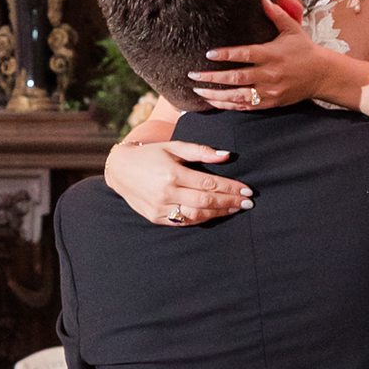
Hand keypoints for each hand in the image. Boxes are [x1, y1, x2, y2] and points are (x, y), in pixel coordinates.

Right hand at [103, 134, 251, 228]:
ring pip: (196, 215)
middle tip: (248, 202)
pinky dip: (201, 219)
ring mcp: (160, 208)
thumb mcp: (174, 146)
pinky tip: (215, 214)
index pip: (209, 183)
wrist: (120, 169)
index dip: (230, 188)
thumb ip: (201, 151)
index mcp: (172, 173)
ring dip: (219, 213)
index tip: (247, 190)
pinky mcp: (156, 218)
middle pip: (206, 201)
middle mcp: (166, 192)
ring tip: (236, 209)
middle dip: (230, 202)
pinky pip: (183, 222)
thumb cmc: (151, 154)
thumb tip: (227, 155)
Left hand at [191, 0, 362, 114]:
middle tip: (193, 75)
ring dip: (216, 95)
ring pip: (238, 96)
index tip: (208, 54)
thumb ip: (277, 14)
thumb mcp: (292, 29)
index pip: (245, 55)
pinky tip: (214, 102)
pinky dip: (229, 105)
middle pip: (237, 78)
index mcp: (272, 54)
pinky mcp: (270, 102)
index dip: (226, 55)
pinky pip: (246, 106)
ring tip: (198, 91)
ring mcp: (269, 91)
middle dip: (213, 78)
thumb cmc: (304, 49)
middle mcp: (269, 74)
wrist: (322, 75)